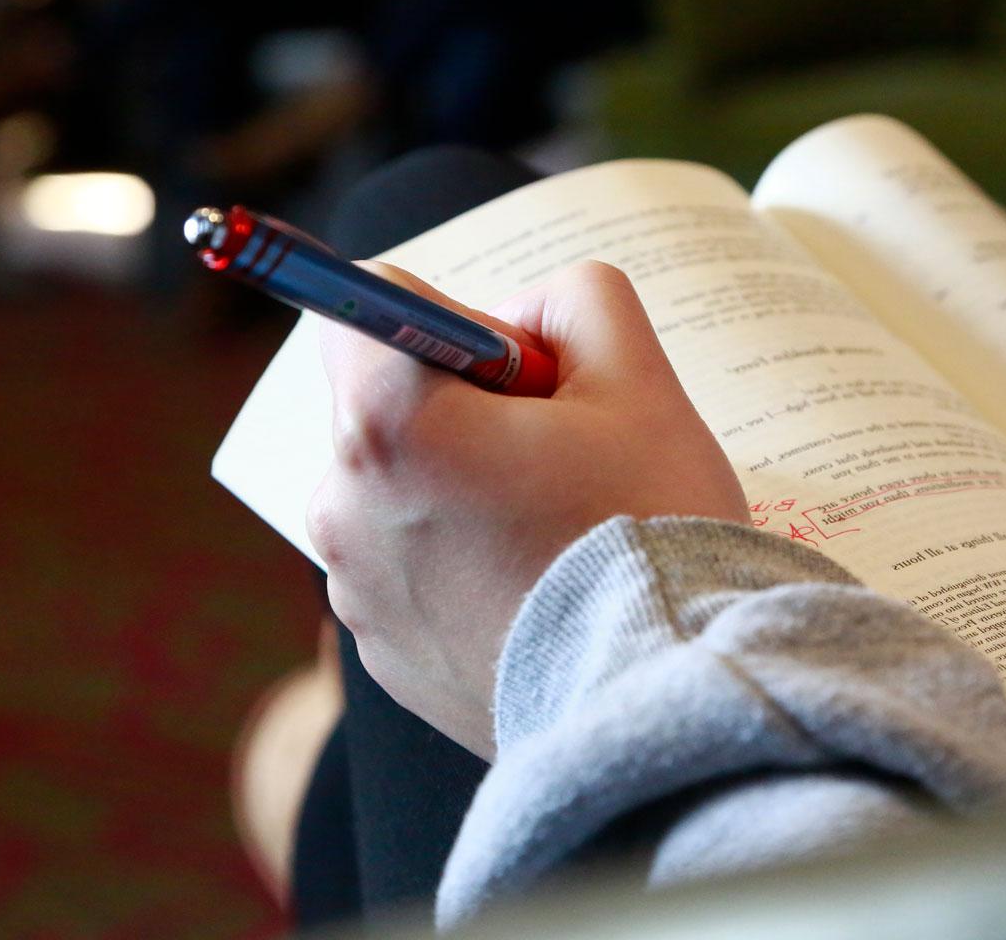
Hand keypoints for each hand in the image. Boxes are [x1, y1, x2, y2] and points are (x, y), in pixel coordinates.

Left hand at [308, 261, 748, 757]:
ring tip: (555, 533)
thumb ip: (576, 301)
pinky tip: (538, 588)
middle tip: (559, 458)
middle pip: (386, 402)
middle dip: (463, 408)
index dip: (450, 318)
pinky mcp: (380, 652)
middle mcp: (342, 503)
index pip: (365, 302)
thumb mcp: (639, 379)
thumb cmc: (649, 533)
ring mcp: (354, 588)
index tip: (513, 373)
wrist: (663, 703)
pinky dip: (458, 564)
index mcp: (387, 421)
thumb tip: (526, 316)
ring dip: (460, 487)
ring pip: (399, 488)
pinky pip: (408, 568)